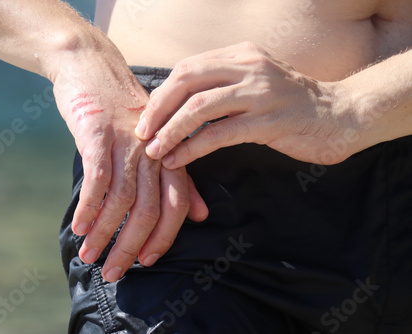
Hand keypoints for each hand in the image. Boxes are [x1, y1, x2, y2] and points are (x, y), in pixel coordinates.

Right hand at [53, 35, 207, 281]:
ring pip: (122, 200)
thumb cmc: (124, 115)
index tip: (147, 262)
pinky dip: (89, 207)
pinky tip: (80, 228)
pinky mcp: (98, 134)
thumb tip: (202, 215)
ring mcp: (126, 143)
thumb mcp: (158, 144)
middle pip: (149, 210)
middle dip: (131, 247)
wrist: (94, 69)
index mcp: (170, 156)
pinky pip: (96, 179)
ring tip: (90, 257)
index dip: (164, 238)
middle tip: (114, 275)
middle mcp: (153, 152)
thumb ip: (181, 180)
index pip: (176, 206)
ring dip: (105, 234)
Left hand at [135, 42, 356, 167]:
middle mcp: (249, 67)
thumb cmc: (290, 104)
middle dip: (157, 110)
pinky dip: (192, 148)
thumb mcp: (255, 82)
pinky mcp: (270, 121)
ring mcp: (261, 92)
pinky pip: (220, 133)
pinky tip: (178, 159)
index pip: (187, 68)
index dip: (161, 94)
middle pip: (186, 81)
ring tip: (154, 151)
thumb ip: (222, 85)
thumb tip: (178, 104)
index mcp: (241, 55)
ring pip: (199, 107)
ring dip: (170, 131)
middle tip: (141, 134)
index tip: (146, 118)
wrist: (340, 114)